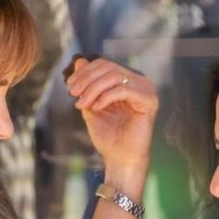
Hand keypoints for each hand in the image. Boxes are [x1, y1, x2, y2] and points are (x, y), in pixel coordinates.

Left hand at [65, 57, 157, 177]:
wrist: (120, 159)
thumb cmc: (109, 136)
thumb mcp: (91, 105)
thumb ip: (87, 84)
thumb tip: (80, 60)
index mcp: (128, 82)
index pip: (104, 65)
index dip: (85, 72)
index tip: (70, 85)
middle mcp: (140, 83)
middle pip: (108, 68)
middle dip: (86, 79)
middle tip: (73, 93)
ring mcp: (147, 90)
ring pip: (114, 77)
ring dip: (93, 89)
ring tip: (82, 103)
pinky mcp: (149, 100)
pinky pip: (123, 90)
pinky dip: (106, 97)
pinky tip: (96, 107)